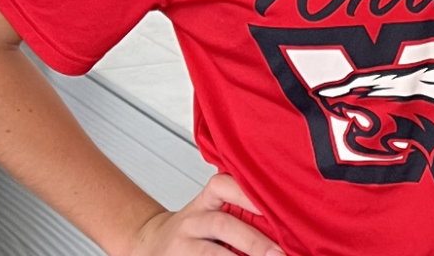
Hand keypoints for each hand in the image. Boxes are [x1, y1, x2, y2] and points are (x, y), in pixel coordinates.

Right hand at [130, 173, 283, 255]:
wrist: (150, 245)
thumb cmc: (194, 230)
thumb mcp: (210, 210)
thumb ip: (237, 208)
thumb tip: (283, 219)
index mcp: (204, 201)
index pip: (223, 186)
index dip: (247, 195)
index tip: (275, 208)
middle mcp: (191, 221)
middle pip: (222, 224)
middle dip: (252, 240)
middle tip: (277, 254)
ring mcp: (182, 246)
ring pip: (209, 253)